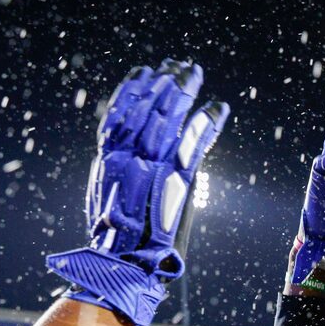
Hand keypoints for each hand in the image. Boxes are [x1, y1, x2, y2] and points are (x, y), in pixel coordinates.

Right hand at [47, 60, 228, 325]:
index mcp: (110, 158)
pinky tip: (218, 106)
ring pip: (170, 117)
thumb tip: (121, 152)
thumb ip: (116, 169)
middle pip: (148, 107)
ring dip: (184, 92)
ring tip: (193, 73)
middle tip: (176, 64)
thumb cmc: (115, 238)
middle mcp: (130, 155)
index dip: (133, 89)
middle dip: (163, 83)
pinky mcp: (180, 179)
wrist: (125, 262)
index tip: (143, 71)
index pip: (120, 112)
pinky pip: (197, 143)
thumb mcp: (106, 195)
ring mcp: (155, 165)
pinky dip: (208, 123)